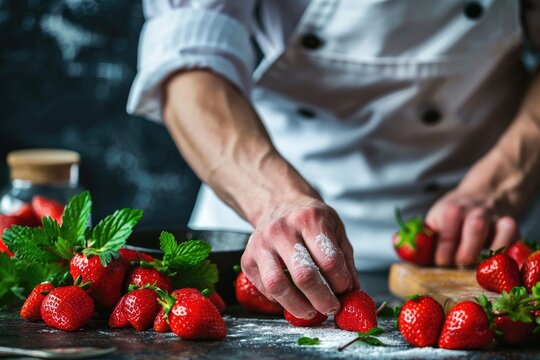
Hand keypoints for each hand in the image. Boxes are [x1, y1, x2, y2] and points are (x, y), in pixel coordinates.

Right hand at [240, 197, 359, 318]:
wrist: (278, 203)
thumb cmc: (309, 219)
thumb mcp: (335, 228)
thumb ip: (345, 260)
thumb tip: (352, 292)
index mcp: (309, 220)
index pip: (329, 260)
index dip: (341, 282)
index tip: (345, 289)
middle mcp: (282, 230)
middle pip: (304, 276)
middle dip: (322, 300)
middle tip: (331, 308)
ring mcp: (261, 244)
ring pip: (278, 286)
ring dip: (298, 306)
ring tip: (311, 311)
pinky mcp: (247, 259)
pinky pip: (265, 289)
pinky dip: (281, 300)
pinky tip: (292, 296)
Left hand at [426, 189, 519, 266]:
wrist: (484, 194)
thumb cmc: (453, 215)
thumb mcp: (435, 220)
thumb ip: (423, 239)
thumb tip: (408, 257)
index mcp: (451, 210)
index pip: (446, 235)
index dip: (442, 256)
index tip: (439, 265)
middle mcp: (475, 212)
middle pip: (474, 231)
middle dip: (464, 256)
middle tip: (457, 267)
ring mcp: (495, 218)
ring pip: (499, 232)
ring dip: (488, 255)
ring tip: (476, 268)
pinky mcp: (511, 225)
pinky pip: (514, 238)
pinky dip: (508, 252)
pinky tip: (495, 262)